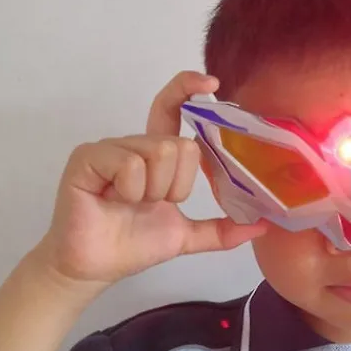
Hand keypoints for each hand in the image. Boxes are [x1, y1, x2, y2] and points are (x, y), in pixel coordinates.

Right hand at [38, 71, 267, 286]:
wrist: (96, 267)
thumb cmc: (134, 246)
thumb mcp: (187, 235)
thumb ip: (222, 230)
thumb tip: (262, 225)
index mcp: (155, 157)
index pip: (172, 110)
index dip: (188, 89)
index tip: (212, 83)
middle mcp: (134, 146)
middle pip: (179, 145)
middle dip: (176, 186)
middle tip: (154, 204)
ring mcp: (109, 149)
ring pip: (159, 152)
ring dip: (154, 191)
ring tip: (133, 205)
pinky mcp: (88, 158)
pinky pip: (130, 163)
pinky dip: (131, 190)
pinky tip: (115, 200)